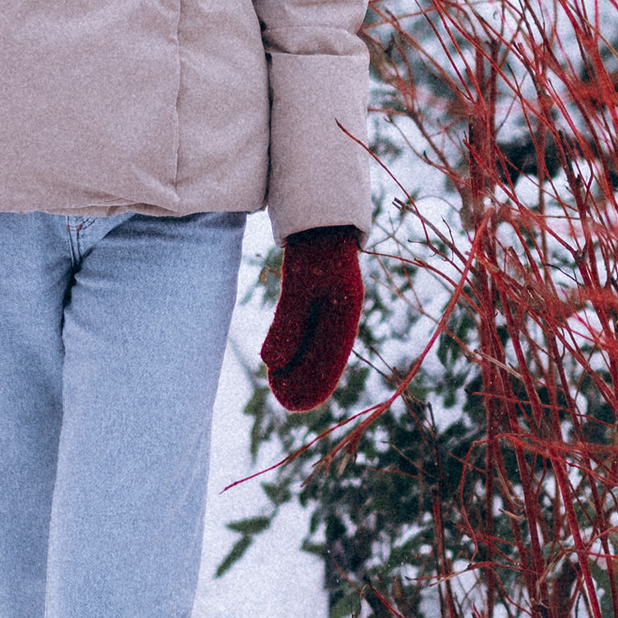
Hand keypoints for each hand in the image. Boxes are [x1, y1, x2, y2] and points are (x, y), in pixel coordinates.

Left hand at [261, 227, 362, 414]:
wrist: (319, 214)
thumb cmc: (313, 244)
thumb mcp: (301, 281)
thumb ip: (288, 319)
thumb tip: (271, 362)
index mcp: (346, 308)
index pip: (332, 355)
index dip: (316, 383)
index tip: (295, 404)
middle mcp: (340, 310)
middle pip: (324, 354)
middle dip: (304, 380)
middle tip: (282, 401)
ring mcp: (328, 303)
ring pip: (314, 344)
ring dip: (297, 366)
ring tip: (277, 386)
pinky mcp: (314, 296)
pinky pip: (307, 329)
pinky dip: (294, 347)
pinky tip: (278, 361)